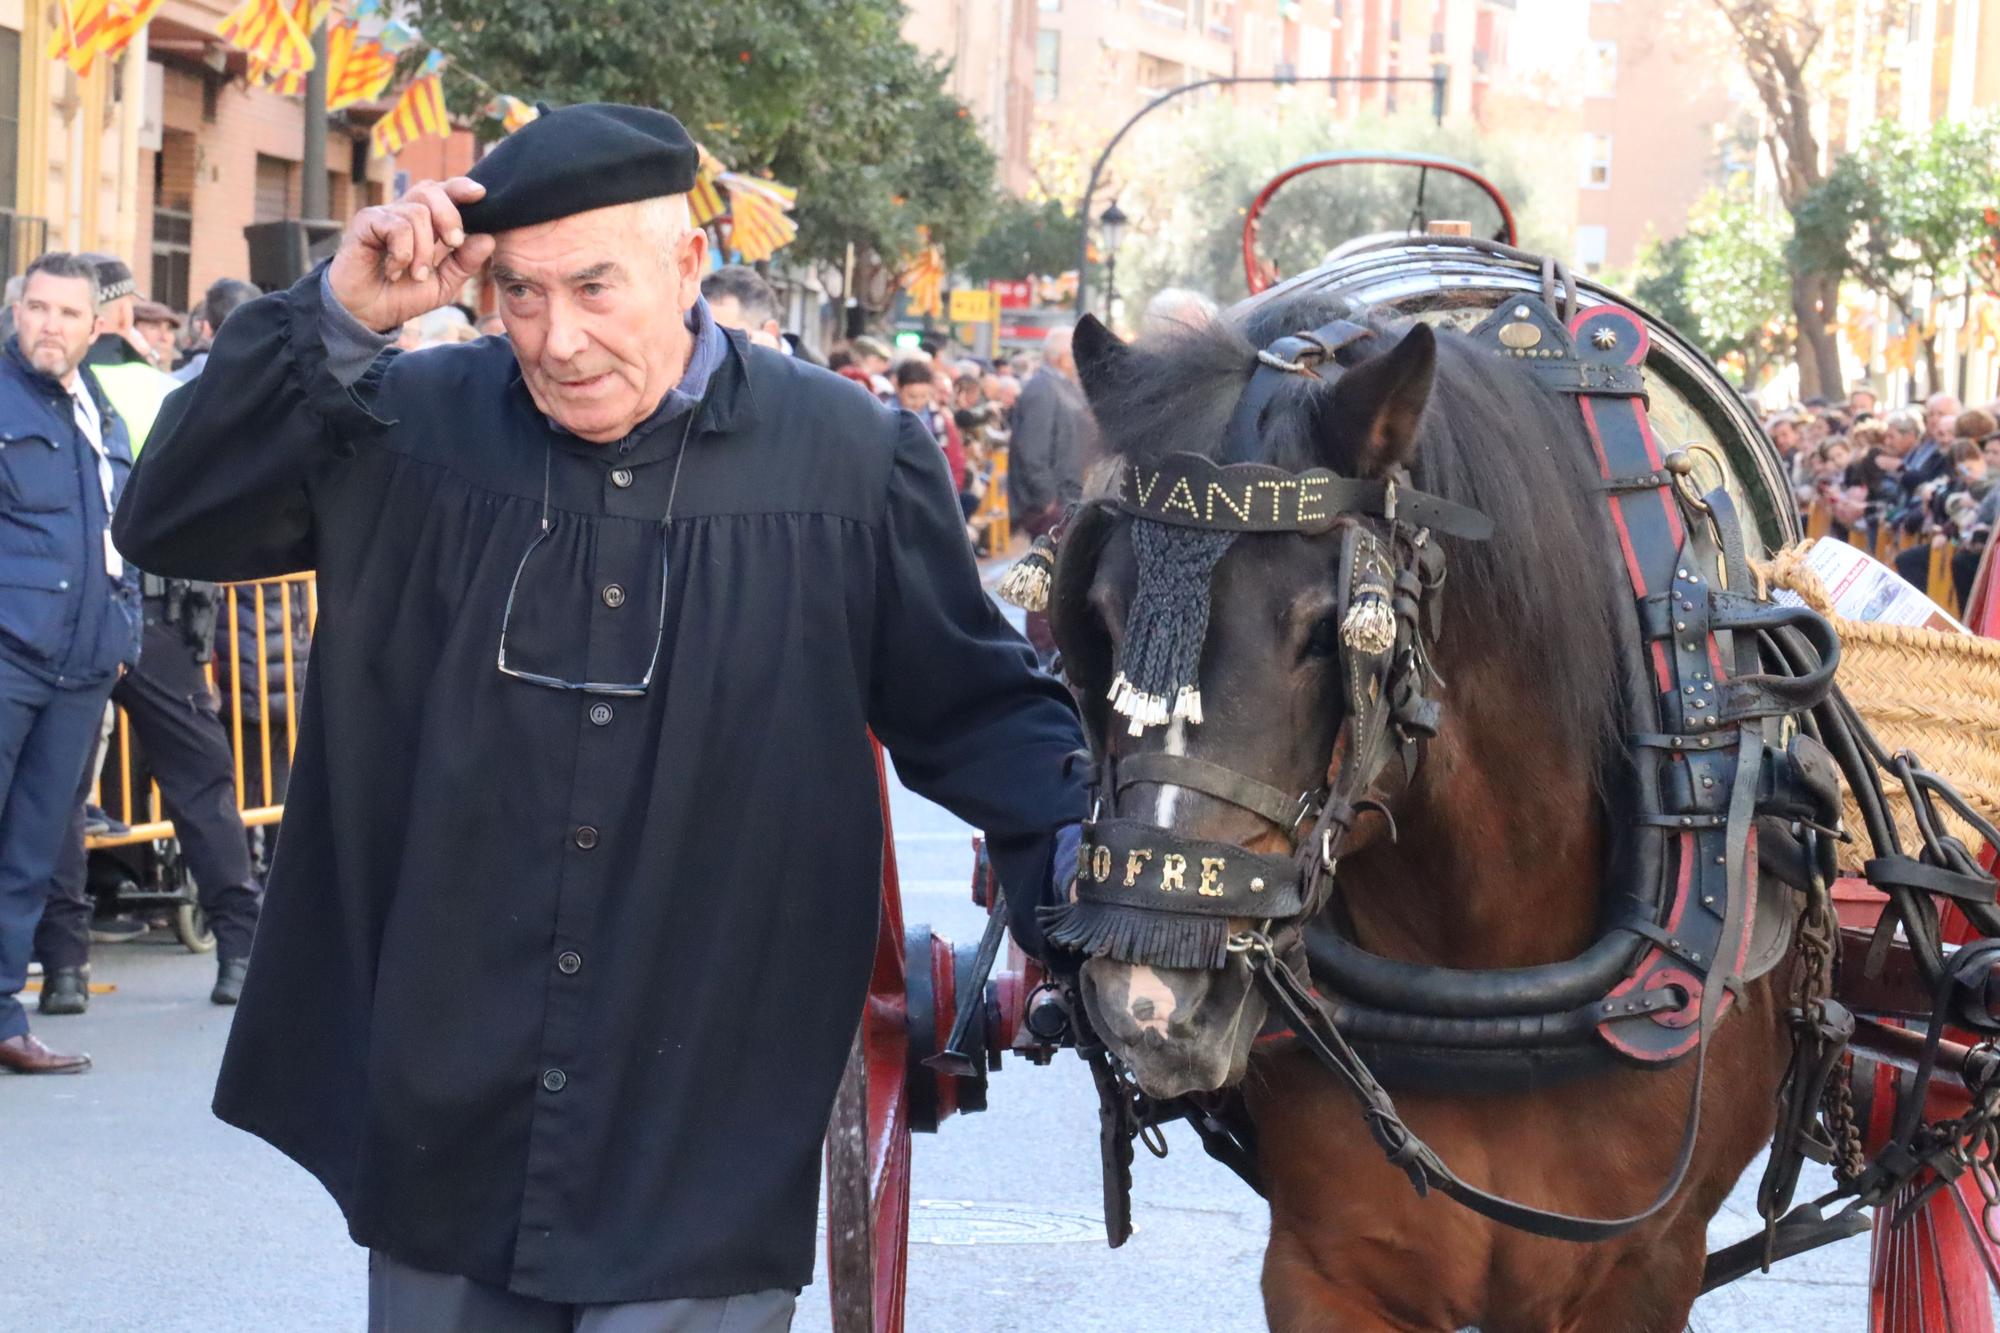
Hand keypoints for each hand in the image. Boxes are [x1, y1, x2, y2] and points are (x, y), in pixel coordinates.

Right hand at [327, 177, 495, 333]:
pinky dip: (403, 253)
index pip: (444, 193)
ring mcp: (384, 215)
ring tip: (416, 275)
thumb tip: (487, 238)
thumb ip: (464, 263)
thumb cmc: (401, 296)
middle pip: (431, 190)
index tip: (481, 194)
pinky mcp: (366, 222)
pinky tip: (394, 270)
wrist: (367, 314)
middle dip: (450, 216)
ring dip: (424, 250)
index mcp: (426, 223)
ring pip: (417, 213)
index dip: (461, 188)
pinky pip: (396, 226)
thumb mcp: (443, 284)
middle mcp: (404, 213)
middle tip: (453, 244)